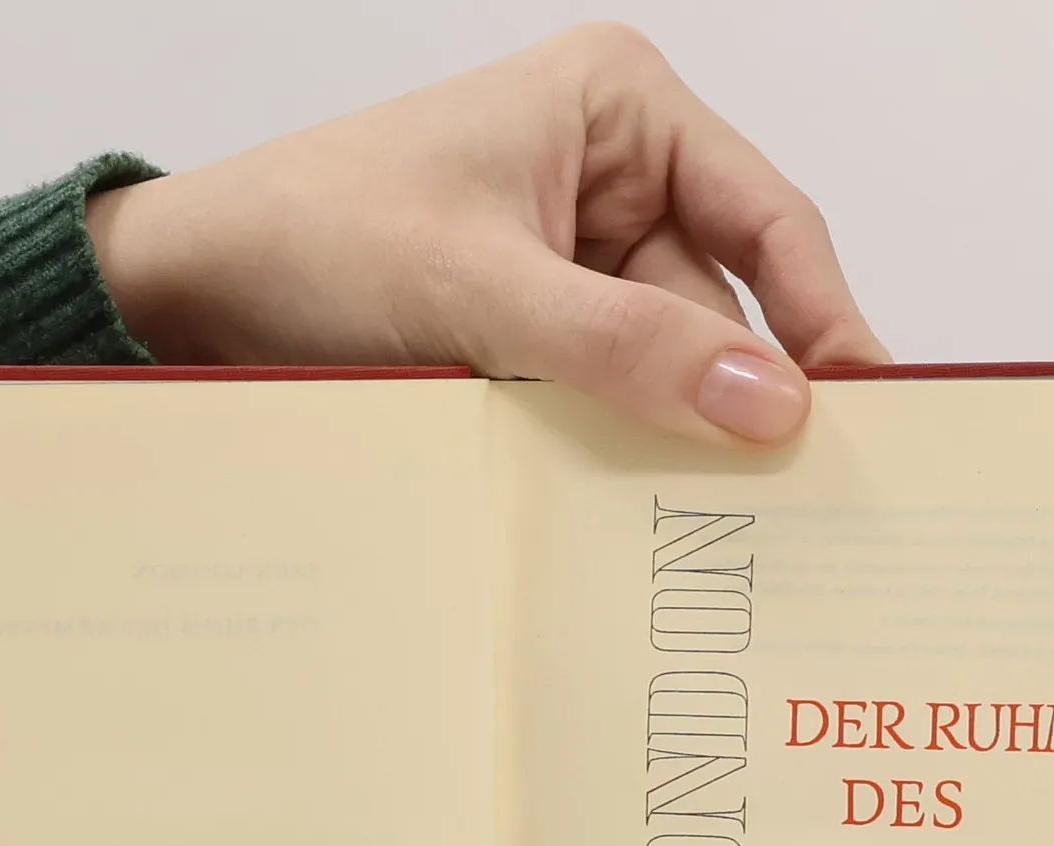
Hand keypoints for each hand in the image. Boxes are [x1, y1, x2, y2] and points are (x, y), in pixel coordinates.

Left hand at [87, 23, 886, 445]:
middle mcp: (609, 180)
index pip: (769, 220)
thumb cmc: (315, 240)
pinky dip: (612, 450)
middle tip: (798, 508)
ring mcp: (568, 264)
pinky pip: (603, 399)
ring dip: (665, 438)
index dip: (824, 319)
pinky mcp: (528, 335)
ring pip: (662, 367)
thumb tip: (773, 405)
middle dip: (739, 401)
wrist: (191, 297)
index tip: (863, 414)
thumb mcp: (482, 290)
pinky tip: (626, 508)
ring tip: (705, 526)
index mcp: (619, 112)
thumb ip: (630, 348)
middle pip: (721, 306)